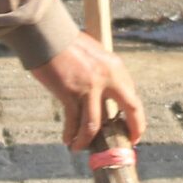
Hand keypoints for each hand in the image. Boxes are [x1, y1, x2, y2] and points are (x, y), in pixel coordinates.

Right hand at [30, 32, 147, 151]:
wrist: (47, 35)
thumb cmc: (67, 46)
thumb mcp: (95, 57)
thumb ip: (103, 77)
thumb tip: (104, 102)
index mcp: (116, 68)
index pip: (133, 97)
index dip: (135, 118)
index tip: (133, 130)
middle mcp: (108, 77)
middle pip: (131, 109)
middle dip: (133, 129)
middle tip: (126, 144)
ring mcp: (90, 87)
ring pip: (95, 125)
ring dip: (87, 140)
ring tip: (80, 147)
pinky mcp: (71, 93)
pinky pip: (74, 122)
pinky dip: (71, 134)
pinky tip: (68, 140)